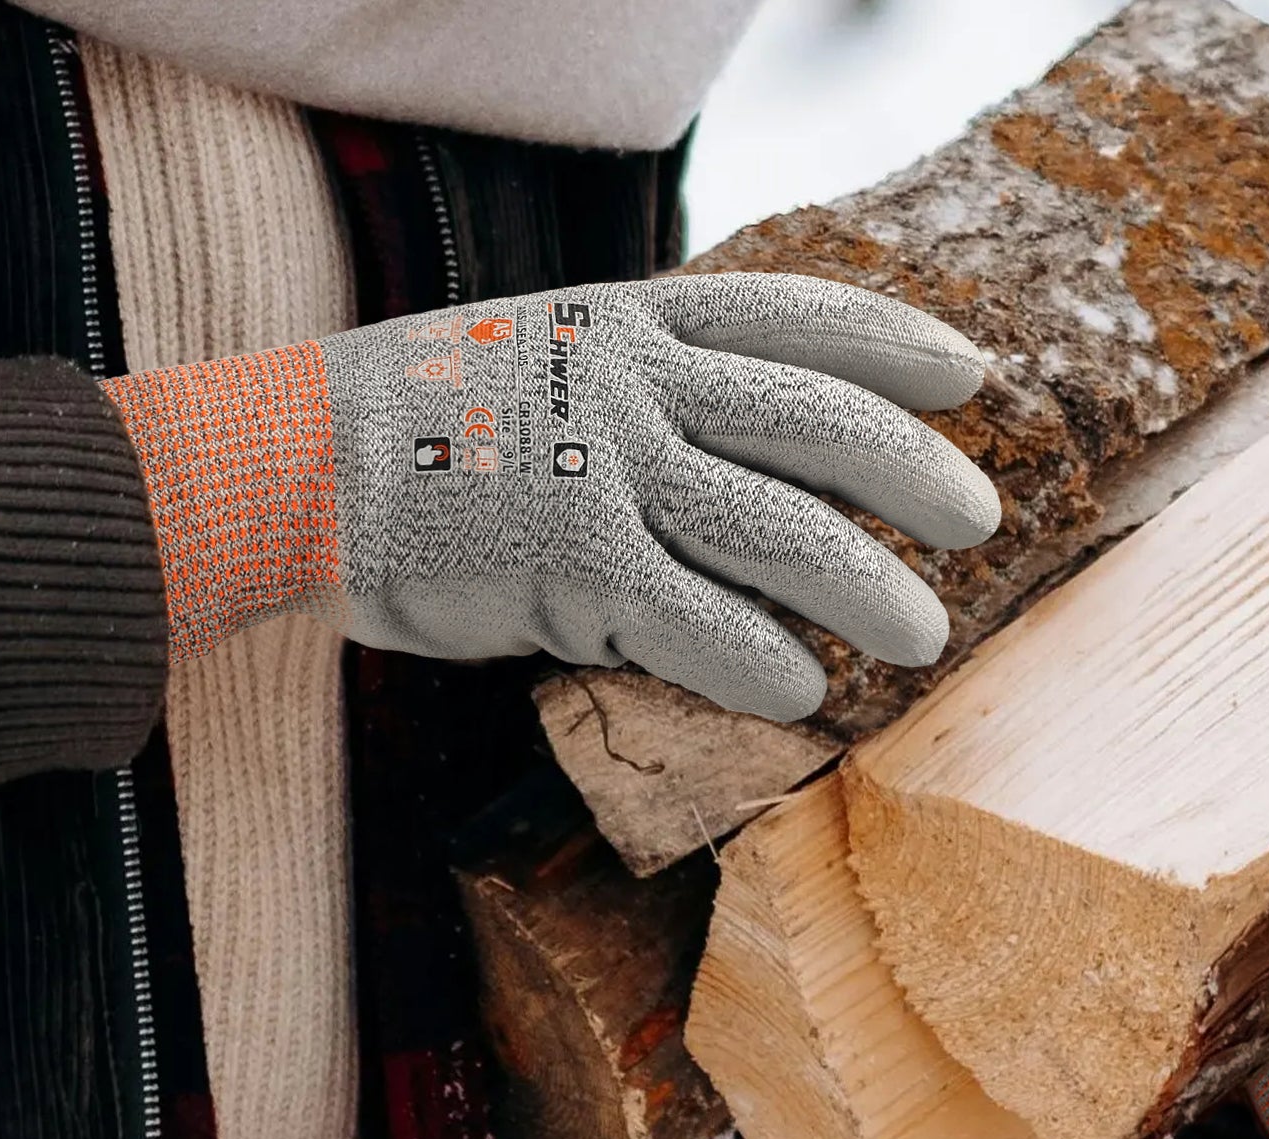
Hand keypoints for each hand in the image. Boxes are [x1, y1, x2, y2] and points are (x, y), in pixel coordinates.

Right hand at [100, 273, 998, 719]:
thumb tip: (743, 453)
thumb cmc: (411, 423)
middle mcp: (632, 385)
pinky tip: (804, 692)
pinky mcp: (568, 561)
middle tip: (979, 518)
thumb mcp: (535, 358)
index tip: (965, 375)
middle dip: (912, 474)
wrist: (289, 460)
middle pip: (816, 422)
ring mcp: (603, 468)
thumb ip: (634, 389)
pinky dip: (759, 658)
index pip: (793, 316)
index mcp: (628, 322)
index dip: (891, 343)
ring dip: (867, 586)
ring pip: (780, 526)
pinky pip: (694, 617)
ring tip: (923, 635)